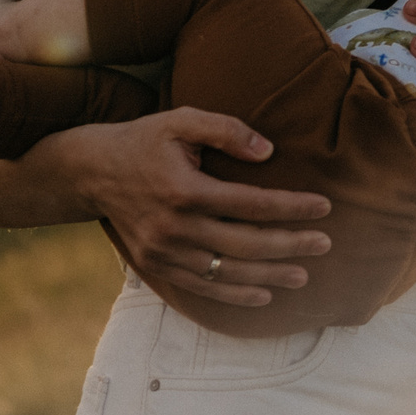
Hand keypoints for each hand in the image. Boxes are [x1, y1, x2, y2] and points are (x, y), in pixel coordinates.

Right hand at [48, 108, 334, 307]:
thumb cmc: (143, 140)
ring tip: (304, 275)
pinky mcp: (155, 266)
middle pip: (244, 243)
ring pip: (226, 272)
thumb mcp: (180, 120)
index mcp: (184, 188)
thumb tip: (268, 151)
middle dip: (290, 245)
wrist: (90, 171)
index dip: (291, 207)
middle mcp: (174, 226)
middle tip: (325, 243)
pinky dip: (234, 294)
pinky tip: (263, 293)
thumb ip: (225, 129)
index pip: (250, 203)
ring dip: (269, 276)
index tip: (324, 206)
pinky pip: (202, 287)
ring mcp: (163, 251)